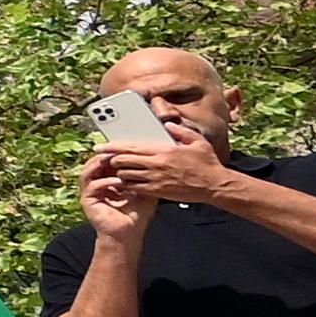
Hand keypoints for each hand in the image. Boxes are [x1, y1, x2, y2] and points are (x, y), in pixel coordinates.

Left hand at [81, 137, 222, 218]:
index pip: (130, 147)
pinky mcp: (157, 191)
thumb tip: (168, 125)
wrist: (214, 185)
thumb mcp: (197, 141)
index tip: (100, 147)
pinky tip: (127, 183)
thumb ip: (181, 132)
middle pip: (123, 161)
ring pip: (125, 176)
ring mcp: (155, 179)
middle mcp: (156, 164)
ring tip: (116, 171)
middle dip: (112, 160)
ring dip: (119, 173)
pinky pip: (134, 188)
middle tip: (106, 160)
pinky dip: (128, 185)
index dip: (112, 147)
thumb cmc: (207, 163)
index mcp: (163, 150)